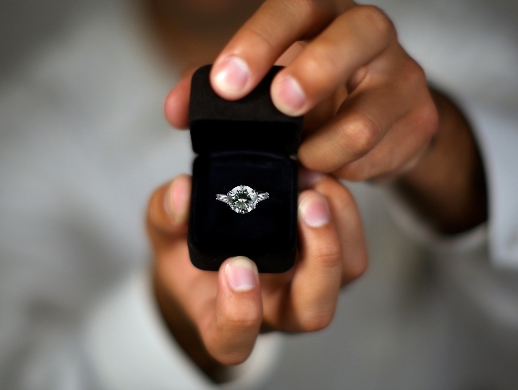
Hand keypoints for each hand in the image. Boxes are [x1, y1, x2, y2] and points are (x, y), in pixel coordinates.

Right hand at [147, 173, 365, 377]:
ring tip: (316, 183)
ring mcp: (304, 288)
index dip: (239, 314)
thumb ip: (166, 215)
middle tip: (306, 204)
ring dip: (340, 229)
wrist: (213, 251)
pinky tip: (320, 178)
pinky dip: (345, 211)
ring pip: (344, 278)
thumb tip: (182, 194)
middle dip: (319, 258)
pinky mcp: (327, 262)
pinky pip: (353, 248)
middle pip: (312, 312)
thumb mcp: (164, 233)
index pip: (233, 339)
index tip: (234, 265)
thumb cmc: (188, 253)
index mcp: (222, 318)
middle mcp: (272, 311)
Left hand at [165, 0, 436, 181]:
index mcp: (324, 12)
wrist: (381, 112)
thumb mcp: (267, 80)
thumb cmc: (313, 88)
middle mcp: (369, 32)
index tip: (226, 86)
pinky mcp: (420, 118)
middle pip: (355, 36)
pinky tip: (328, 170)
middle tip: (282, 108)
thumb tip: (176, 110)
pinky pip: (381, 154)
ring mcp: (402, 75)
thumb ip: (222, 90)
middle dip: (314, 74)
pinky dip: (348, 169)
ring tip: (298, 161)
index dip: (259, 42)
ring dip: (324, 148)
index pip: (295, 8)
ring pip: (369, 114)